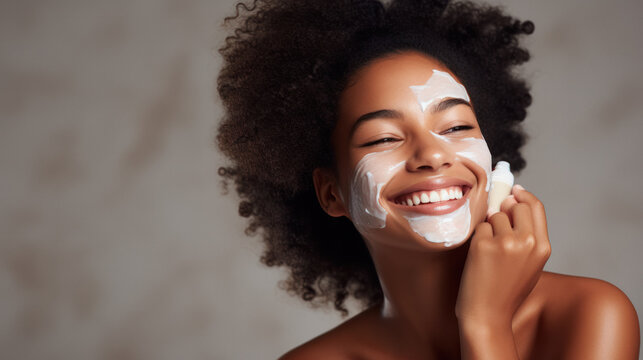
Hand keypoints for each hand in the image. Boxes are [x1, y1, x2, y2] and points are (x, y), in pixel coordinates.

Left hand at [455, 184, 550, 326]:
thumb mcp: (530, 264)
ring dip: (489, 228)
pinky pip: (479, 228)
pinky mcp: (483, 245)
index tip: (514, 190)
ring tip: (490, 254)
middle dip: (504, 210)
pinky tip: (480, 259)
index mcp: (542, 247)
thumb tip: (512, 200)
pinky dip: (477, 239)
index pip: (536, 207)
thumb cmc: (506, 290)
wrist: (488, 315)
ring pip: (494, 216)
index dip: (524, 195)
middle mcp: (527, 242)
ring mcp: (505, 243)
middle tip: (497, 227)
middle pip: (514, 205)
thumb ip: (528, 235)